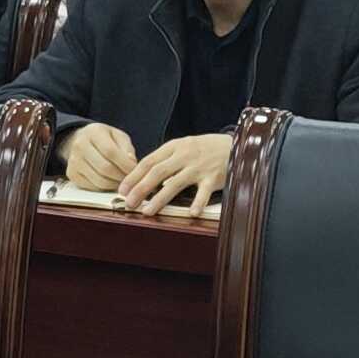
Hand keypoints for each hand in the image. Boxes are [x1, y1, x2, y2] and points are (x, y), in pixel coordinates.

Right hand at [58, 123, 138, 190]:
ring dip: (114, 184)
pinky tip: (111, 182)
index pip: (110, 151)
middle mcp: (80, 145)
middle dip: (121, 176)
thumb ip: (127, 148)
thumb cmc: (104, 139)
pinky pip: (92, 187)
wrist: (82, 140)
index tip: (135, 170)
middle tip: (130, 178)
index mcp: (93, 132)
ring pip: (99, 180)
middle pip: (104, 168)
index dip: (125, 164)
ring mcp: (74, 161)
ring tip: (122, 181)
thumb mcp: (118, 136)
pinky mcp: (72, 174)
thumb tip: (131, 164)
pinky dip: (105, 188)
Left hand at [117, 133, 233, 217]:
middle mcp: (184, 156)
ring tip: (148, 211)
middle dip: (140, 189)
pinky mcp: (214, 178)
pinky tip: (191, 213)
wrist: (236, 144)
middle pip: (157, 172)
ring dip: (160, 199)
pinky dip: (198, 203)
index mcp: (174, 147)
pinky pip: (204, 192)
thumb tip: (144, 178)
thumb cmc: (206, 149)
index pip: (148, 161)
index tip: (122, 190)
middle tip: (129, 203)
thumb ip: (166, 160)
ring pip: (175, 183)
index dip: (133, 176)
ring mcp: (199, 167)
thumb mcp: (184, 147)